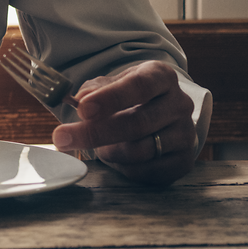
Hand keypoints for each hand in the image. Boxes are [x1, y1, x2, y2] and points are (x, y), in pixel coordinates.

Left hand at [50, 60, 197, 184]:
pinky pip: (147, 171)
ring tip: (98, 146)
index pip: (140, 85)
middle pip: (137, 123)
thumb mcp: (111, 84)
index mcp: (161, 77)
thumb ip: (94, 90)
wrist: (158, 114)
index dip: (110, 98)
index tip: (82, 110)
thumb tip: (80, 100)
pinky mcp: (184, 161)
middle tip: (62, 137)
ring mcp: (185, 134)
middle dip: (95, 133)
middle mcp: (180, 104)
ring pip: (140, 150)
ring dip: (108, 151)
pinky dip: (122, 167)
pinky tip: (115, 157)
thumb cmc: (129, 96)